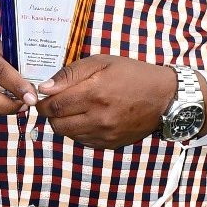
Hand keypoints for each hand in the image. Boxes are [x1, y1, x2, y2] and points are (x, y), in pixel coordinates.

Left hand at [35, 55, 174, 147]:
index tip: (43, 97)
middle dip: (51, 114)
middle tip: (58, 103)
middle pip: (56, 124)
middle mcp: (98, 117)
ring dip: (64, 122)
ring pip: (67, 134)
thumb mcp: (102, 62)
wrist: (163, 97)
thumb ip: (70, 74)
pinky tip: (88, 118)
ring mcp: (104, 133)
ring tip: (75, 109)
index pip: (53, 106)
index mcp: (94, 93)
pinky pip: (82, 141)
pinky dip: (79, 130)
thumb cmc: (131, 74)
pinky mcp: (109, 144)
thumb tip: (44, 88)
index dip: (42, 103)